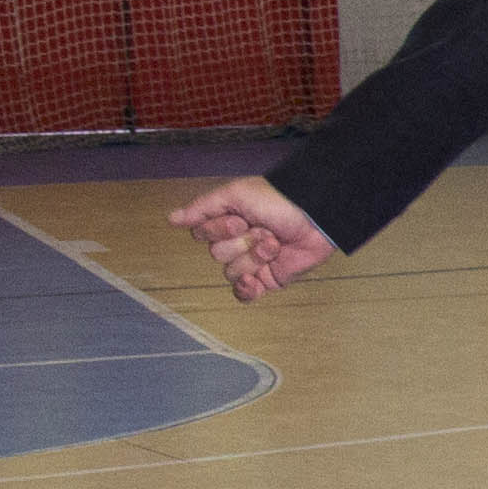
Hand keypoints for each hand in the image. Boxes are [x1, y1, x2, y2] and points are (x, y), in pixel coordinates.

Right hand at [168, 176, 333, 303]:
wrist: (315, 219)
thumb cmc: (278, 200)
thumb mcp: (237, 194)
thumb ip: (203, 207)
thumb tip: (172, 218)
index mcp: (225, 222)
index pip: (202, 234)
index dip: (220, 229)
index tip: (241, 219)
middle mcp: (235, 243)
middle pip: (217, 254)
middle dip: (242, 242)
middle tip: (265, 230)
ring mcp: (251, 262)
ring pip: (231, 271)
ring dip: (254, 257)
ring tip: (275, 244)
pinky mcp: (267, 279)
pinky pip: (243, 294)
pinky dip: (245, 290)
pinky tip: (253, 281)